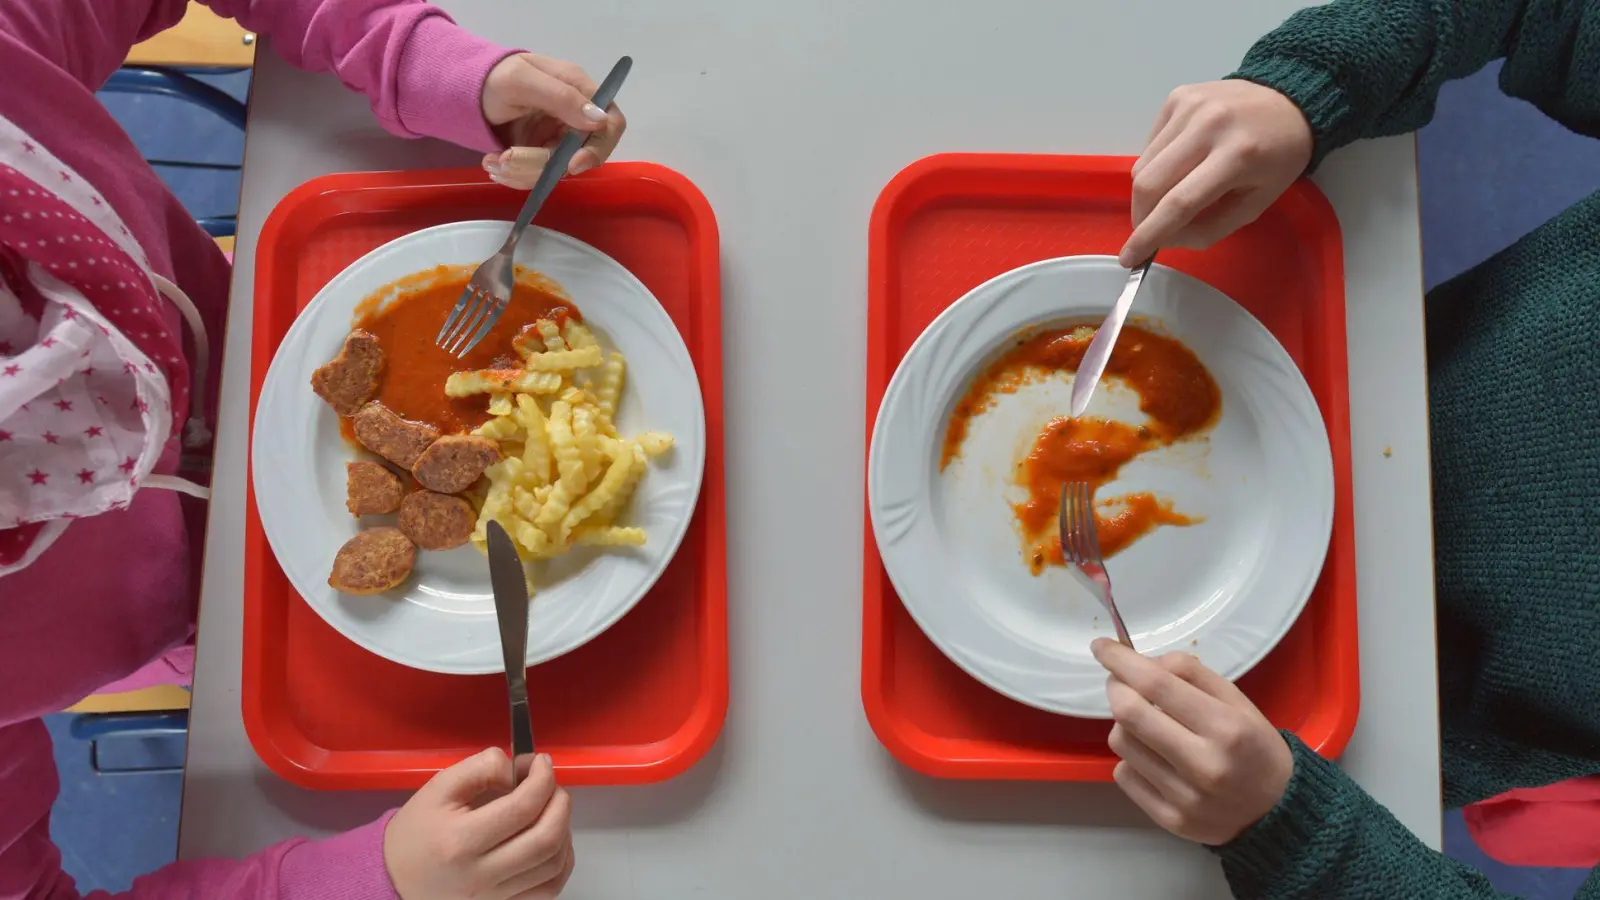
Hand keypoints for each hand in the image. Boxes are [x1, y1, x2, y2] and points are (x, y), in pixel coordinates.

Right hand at [385, 748, 574, 899]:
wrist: (394, 877)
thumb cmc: (417, 831)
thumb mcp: (438, 788)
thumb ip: (480, 767)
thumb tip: (518, 768)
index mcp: (461, 841)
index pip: (522, 807)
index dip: (542, 778)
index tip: (541, 763)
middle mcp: (480, 875)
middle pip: (546, 838)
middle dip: (560, 802)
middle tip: (550, 783)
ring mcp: (494, 897)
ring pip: (553, 864)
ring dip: (565, 829)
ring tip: (551, 807)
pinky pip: (549, 889)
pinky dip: (562, 861)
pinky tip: (554, 839)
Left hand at [480, 53, 626, 188]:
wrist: (465, 89)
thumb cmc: (493, 76)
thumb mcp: (523, 80)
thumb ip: (561, 97)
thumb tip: (600, 119)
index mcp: (579, 90)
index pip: (610, 124)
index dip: (598, 148)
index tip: (572, 164)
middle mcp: (574, 117)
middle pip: (580, 155)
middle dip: (544, 165)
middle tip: (508, 160)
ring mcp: (558, 138)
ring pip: (556, 171)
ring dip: (522, 172)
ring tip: (492, 162)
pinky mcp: (542, 154)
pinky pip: (538, 176)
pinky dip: (514, 175)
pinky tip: (493, 163)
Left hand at [1092, 639, 1291, 845]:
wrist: (1278, 812)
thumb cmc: (1256, 748)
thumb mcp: (1238, 702)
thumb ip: (1192, 674)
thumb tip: (1145, 663)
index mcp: (1226, 727)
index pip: (1155, 684)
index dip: (1121, 661)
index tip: (1101, 647)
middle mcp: (1203, 764)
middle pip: (1128, 714)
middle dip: (1116, 688)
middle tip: (1120, 682)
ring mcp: (1183, 797)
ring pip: (1121, 743)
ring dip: (1124, 723)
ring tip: (1146, 723)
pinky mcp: (1169, 819)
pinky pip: (1124, 775)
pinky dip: (1131, 757)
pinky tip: (1154, 756)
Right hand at [1119, 80, 1312, 265]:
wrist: (1289, 100)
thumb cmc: (1277, 158)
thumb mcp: (1255, 204)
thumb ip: (1209, 229)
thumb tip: (1165, 239)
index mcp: (1237, 157)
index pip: (1179, 203)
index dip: (1150, 235)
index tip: (1130, 257)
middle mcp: (1209, 126)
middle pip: (1150, 184)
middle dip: (1141, 216)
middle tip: (1147, 231)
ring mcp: (1189, 107)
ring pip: (1143, 165)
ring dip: (1148, 192)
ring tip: (1171, 193)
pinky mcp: (1177, 97)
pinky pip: (1150, 144)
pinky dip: (1155, 165)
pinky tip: (1179, 163)